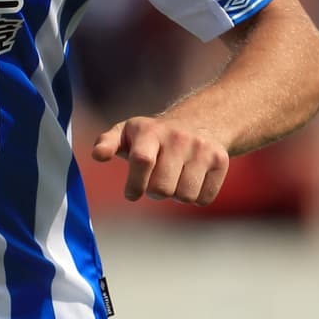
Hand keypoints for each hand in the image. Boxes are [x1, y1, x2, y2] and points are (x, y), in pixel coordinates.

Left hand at [92, 113, 230, 205]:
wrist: (200, 121)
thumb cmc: (152, 136)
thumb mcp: (127, 132)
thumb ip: (108, 142)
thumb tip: (97, 155)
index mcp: (151, 131)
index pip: (142, 160)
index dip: (134, 184)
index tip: (132, 193)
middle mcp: (179, 137)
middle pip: (162, 188)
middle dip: (155, 192)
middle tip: (155, 181)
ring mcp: (202, 149)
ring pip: (185, 196)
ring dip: (176, 195)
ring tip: (175, 178)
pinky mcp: (221, 161)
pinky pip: (204, 198)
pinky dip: (196, 197)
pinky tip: (192, 179)